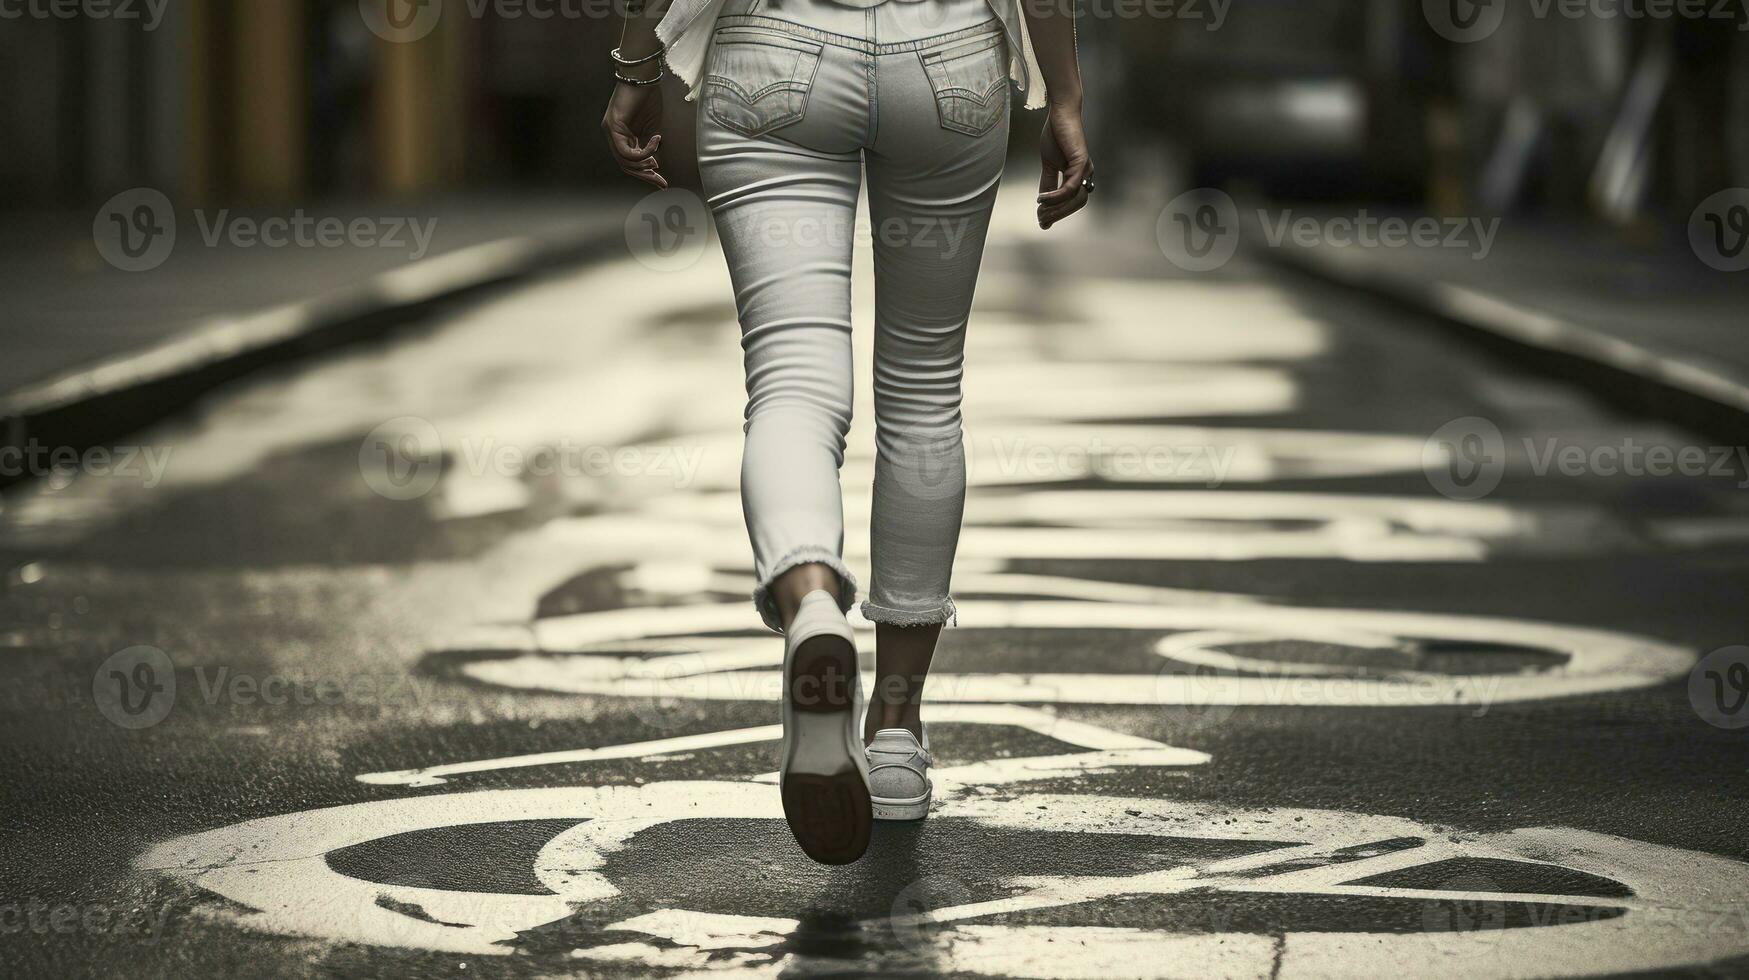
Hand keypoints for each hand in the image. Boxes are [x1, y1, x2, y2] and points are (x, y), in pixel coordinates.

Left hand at [602, 80, 666, 188]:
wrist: (644, 77)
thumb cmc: (648, 97)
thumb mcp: (652, 127)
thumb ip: (649, 144)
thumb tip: (654, 161)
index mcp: (623, 136)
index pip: (630, 161)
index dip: (645, 173)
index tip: (661, 181)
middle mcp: (613, 135)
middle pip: (625, 165)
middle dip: (644, 176)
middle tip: (660, 182)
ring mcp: (611, 131)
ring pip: (624, 161)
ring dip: (643, 165)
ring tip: (655, 161)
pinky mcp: (612, 126)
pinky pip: (626, 151)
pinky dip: (642, 152)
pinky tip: (654, 143)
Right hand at [1036, 100, 1092, 229]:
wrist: (1060, 114)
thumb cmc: (1055, 135)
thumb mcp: (1048, 165)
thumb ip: (1047, 184)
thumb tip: (1041, 203)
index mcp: (1079, 176)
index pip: (1073, 202)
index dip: (1059, 213)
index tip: (1043, 222)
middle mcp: (1086, 174)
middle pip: (1076, 205)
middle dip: (1058, 214)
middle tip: (1041, 219)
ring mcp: (1085, 169)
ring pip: (1075, 199)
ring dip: (1057, 208)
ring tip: (1040, 209)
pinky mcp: (1081, 162)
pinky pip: (1070, 187)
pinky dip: (1056, 196)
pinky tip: (1042, 198)